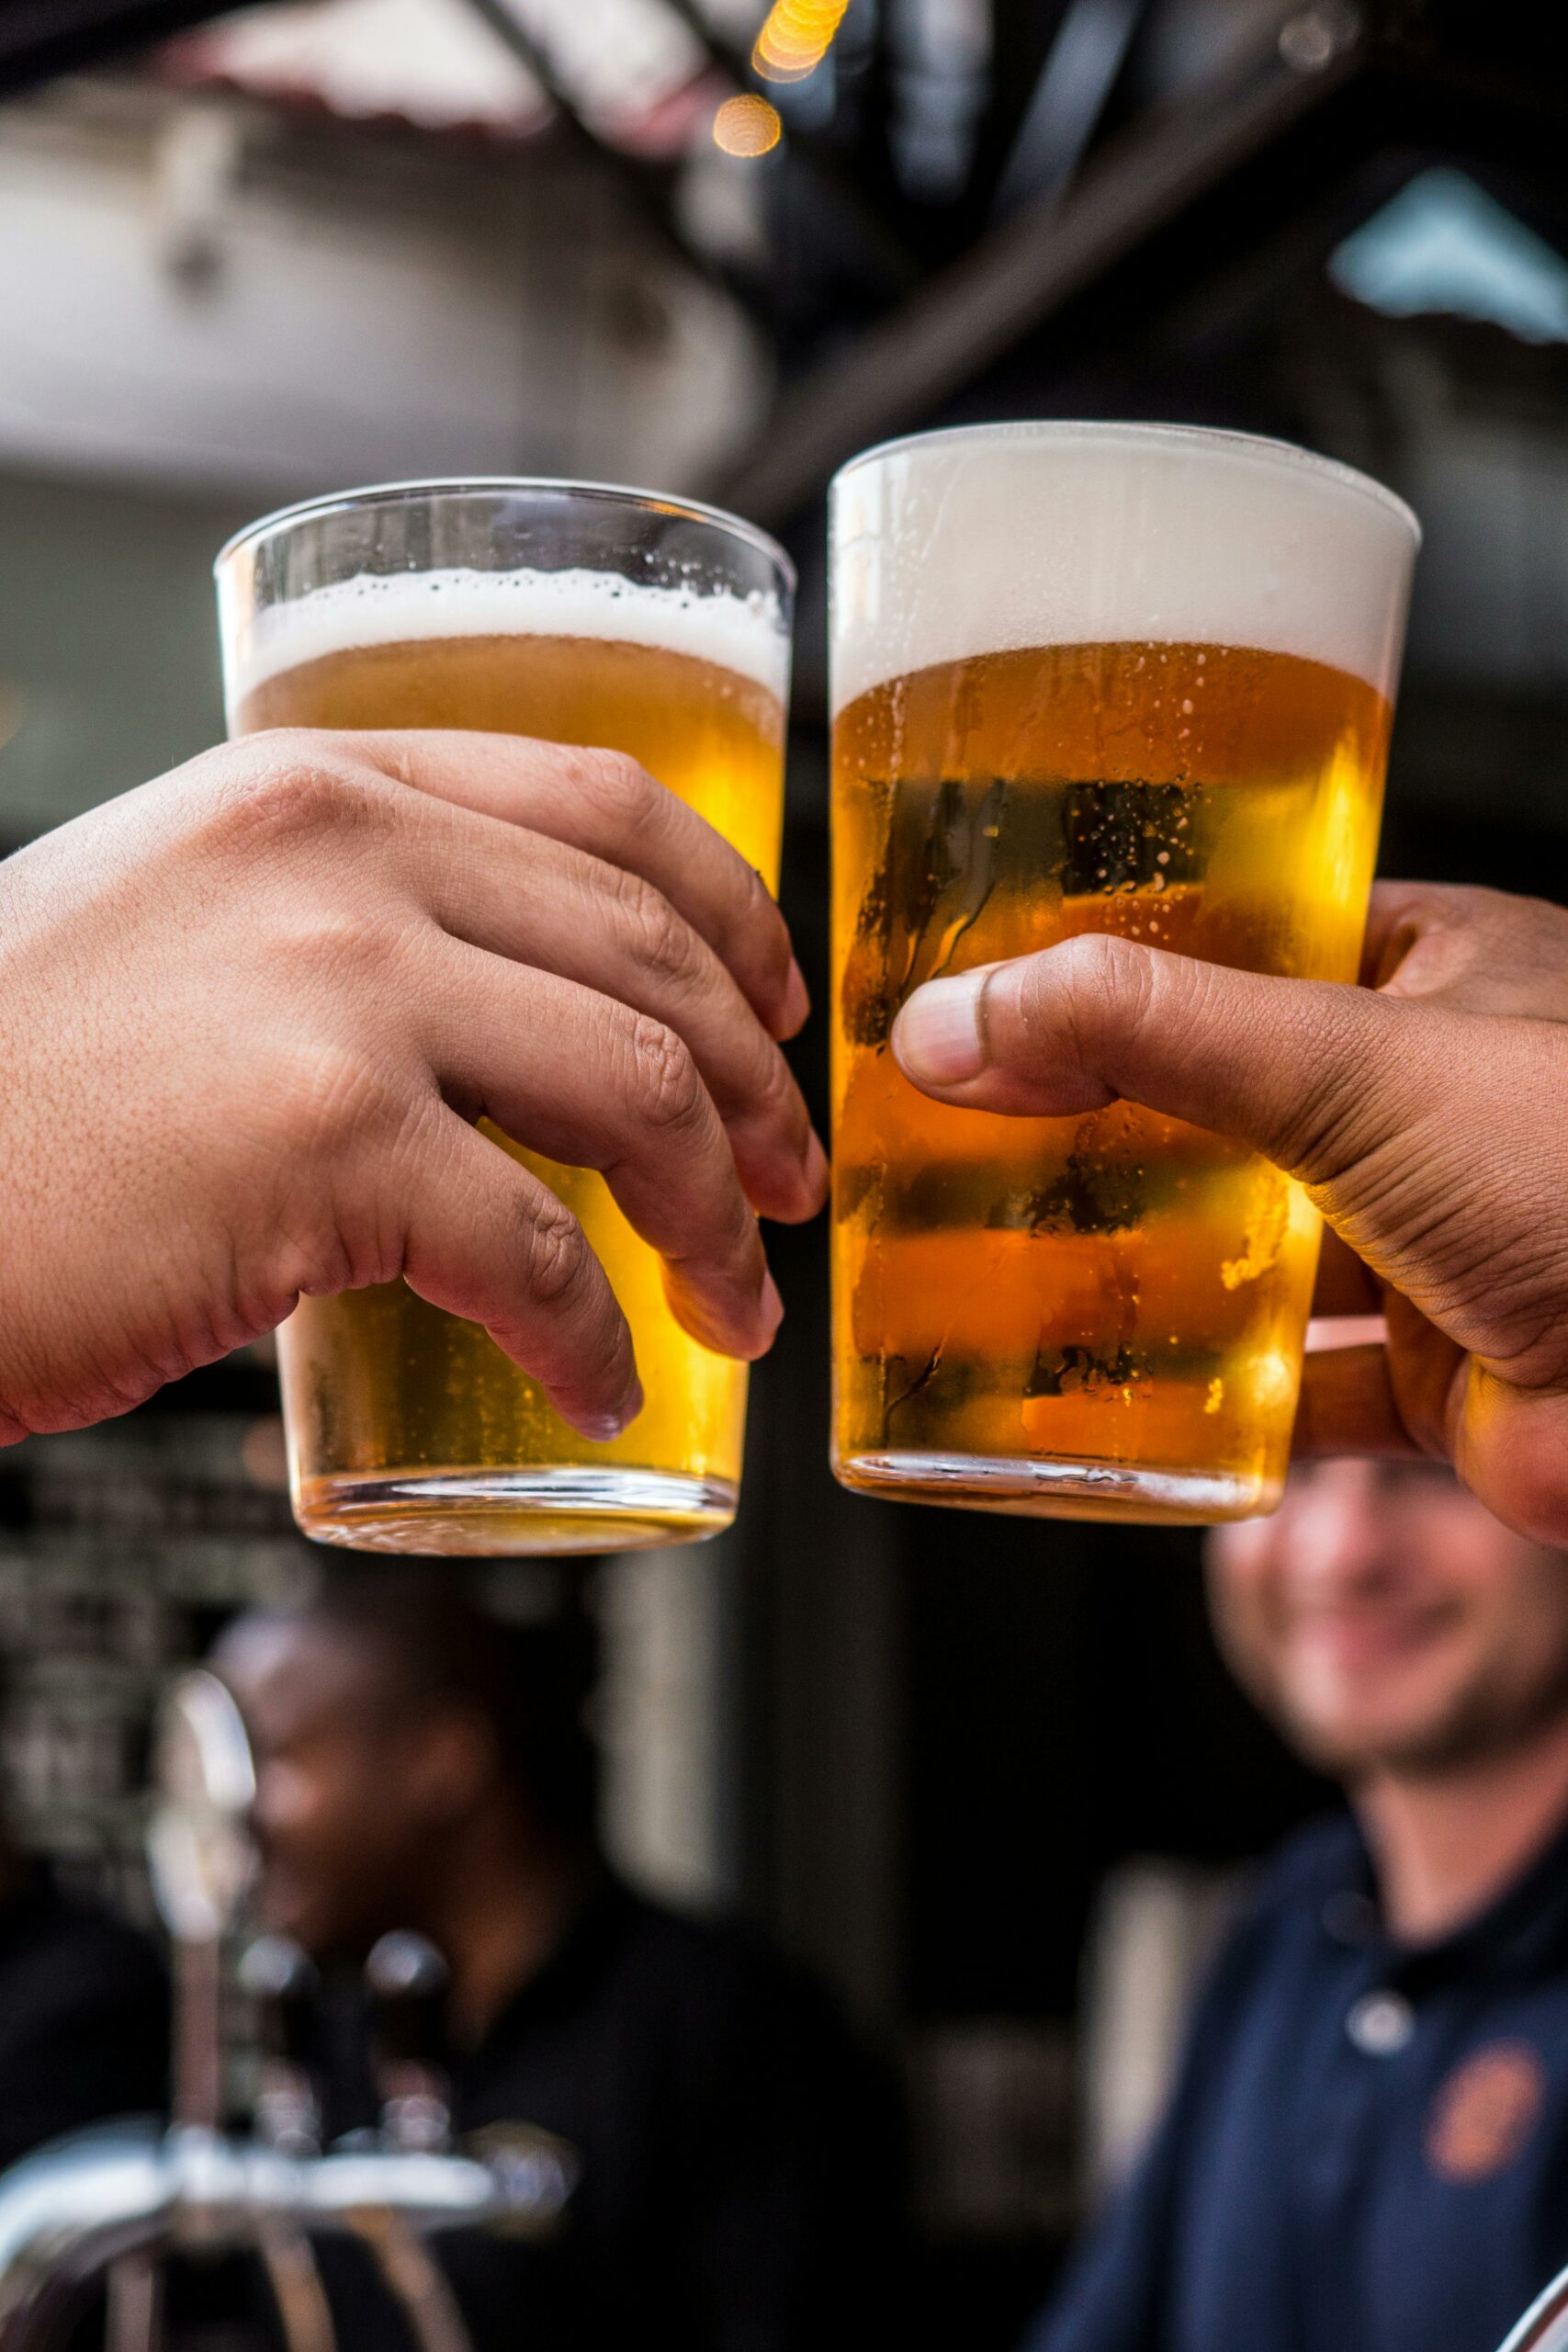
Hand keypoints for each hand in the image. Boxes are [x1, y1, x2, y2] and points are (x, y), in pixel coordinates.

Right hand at [0, 730, 825, 1444]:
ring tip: (735, 1307)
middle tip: (788, 1189)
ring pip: (631, 1095)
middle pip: (650, 959)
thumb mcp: (174, 920)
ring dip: (717, 1219)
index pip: (607, 804)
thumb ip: (328, 926)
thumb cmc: (1, 1080)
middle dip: (756, 1093)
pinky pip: (532, 1254)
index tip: (779, 1009)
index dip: (734, 912)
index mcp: (319, 787)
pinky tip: (602, 1387)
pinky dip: (593, 1338)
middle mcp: (345, 859)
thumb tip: (486, 1025)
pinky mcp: (320, 1147)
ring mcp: (338, 994)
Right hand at [891, 884, 1567, 1545]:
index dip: (1119, 968)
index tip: (994, 991)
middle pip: (1227, 1110)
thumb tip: (956, 1020)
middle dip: (1106, 1135)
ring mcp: (1433, 1244)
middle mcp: (1432, 1105)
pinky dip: (1207, 1403)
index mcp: (1436, 976)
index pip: (1244, 946)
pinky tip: (1111, 1402)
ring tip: (997, 1267)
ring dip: (1141, 1273)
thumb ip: (1146, 1033)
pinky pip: (1292, 1389)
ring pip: (1252, 1255)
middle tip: (965, 1137)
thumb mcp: (1348, 1062)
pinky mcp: (1437, 1378)